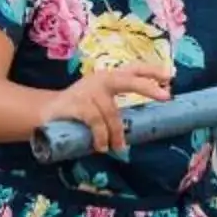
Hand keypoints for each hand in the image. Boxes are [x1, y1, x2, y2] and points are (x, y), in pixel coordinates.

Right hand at [37, 64, 175, 153]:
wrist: (46, 113)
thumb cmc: (79, 109)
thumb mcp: (99, 104)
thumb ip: (116, 110)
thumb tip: (143, 125)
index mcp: (109, 78)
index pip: (133, 69)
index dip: (151, 71)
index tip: (170, 75)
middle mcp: (100, 80)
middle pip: (128, 80)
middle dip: (148, 87)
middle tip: (166, 96)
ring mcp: (88, 91)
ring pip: (111, 112)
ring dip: (116, 133)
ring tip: (116, 147)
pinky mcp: (76, 104)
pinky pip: (95, 121)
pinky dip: (101, 135)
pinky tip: (101, 146)